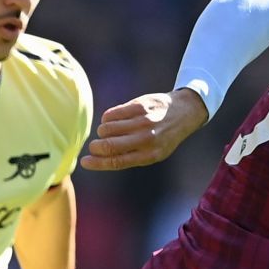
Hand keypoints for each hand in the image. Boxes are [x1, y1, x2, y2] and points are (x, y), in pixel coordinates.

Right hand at [82, 88, 209, 170]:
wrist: (184, 112)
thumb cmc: (164, 136)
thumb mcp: (154, 152)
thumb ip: (131, 156)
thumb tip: (102, 159)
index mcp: (150, 155)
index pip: (118, 161)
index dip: (98, 163)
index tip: (84, 162)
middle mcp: (146, 139)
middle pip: (110, 145)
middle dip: (96, 147)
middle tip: (93, 146)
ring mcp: (143, 121)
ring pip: (108, 128)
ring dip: (102, 132)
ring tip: (106, 132)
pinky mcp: (139, 106)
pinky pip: (112, 114)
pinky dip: (107, 119)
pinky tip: (111, 120)